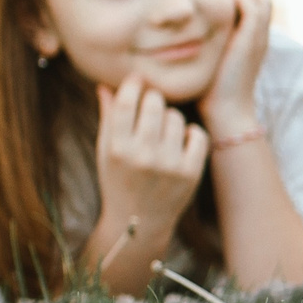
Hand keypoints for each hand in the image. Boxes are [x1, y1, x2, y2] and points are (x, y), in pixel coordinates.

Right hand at [95, 76, 207, 236]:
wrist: (139, 223)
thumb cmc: (118, 182)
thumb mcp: (105, 152)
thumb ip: (108, 118)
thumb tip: (106, 85)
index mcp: (117, 149)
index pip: (126, 101)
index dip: (133, 84)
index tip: (137, 80)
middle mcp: (143, 156)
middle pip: (155, 103)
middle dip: (152, 99)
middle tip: (151, 106)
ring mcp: (169, 165)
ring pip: (176, 116)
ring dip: (170, 118)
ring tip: (162, 131)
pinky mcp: (191, 173)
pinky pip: (197, 134)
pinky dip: (190, 133)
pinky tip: (181, 141)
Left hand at [199, 0, 272, 138]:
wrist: (224, 112)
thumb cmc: (209, 93)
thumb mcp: (207, 63)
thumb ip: (201, 46)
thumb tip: (173, 36)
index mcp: (252, 41)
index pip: (255, 4)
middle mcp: (260, 37)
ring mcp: (257, 38)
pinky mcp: (250, 39)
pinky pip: (250, 6)